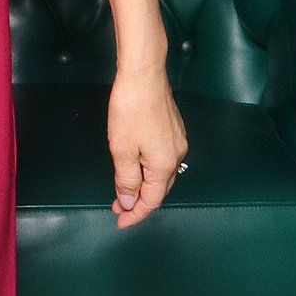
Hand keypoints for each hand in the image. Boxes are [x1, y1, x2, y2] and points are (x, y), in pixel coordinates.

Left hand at [107, 66, 187, 229]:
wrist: (144, 74)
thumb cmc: (131, 110)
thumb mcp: (122, 150)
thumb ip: (126, 179)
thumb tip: (130, 201)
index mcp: (164, 165)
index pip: (151, 200)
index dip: (135, 214)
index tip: (119, 221)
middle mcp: (177, 155)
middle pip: (159, 189)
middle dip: (139, 202)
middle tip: (118, 208)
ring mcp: (177, 141)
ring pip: (161, 174)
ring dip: (143, 186)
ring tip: (123, 190)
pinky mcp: (173, 129)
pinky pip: (162, 159)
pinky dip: (149, 170)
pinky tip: (136, 167)